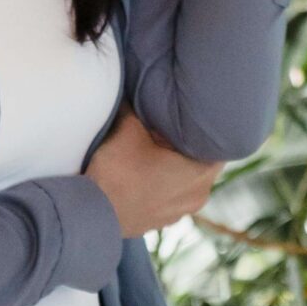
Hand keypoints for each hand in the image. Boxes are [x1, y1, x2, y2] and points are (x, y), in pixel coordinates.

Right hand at [84, 108, 225, 241]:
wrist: (87, 216)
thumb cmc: (114, 172)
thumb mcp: (128, 128)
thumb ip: (139, 104)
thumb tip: (138, 83)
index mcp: (200, 172)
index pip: (219, 142)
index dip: (206, 125)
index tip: (192, 113)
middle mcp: (198, 195)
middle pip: (203, 160)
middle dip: (190, 143)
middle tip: (172, 125)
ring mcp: (180, 212)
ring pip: (188, 179)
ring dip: (178, 164)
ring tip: (158, 147)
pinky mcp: (162, 221)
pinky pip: (173, 195)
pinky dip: (166, 182)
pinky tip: (147, 170)